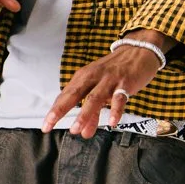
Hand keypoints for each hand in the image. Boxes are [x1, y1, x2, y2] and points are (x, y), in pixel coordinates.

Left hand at [42, 42, 163, 138]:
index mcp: (83, 77)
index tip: (45, 125)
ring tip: (76, 130)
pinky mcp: (125, 83)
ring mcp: (109, 80)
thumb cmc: (116, 72)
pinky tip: (112, 123)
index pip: (65, 96)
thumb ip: (93, 113)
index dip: (54, 110)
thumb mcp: (101, 90)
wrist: (139, 51)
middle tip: (49, 124)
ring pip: (94, 98)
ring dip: (84, 114)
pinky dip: (115, 110)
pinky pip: (119, 98)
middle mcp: (93, 77)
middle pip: (74, 94)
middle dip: (60, 110)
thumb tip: (83, 132)